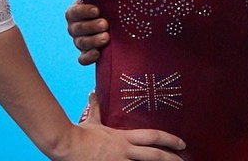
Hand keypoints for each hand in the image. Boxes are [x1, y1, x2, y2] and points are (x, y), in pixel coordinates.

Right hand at [53, 92, 185, 159]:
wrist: (65, 145)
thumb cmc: (79, 134)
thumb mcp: (91, 121)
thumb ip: (96, 108)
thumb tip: (93, 93)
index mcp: (124, 138)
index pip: (153, 136)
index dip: (170, 139)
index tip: (182, 143)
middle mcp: (125, 151)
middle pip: (154, 155)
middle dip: (171, 158)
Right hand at [64, 3, 108, 65]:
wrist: (121, 20)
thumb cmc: (109, 2)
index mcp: (77, 11)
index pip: (73, 13)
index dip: (83, 11)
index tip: (97, 9)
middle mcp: (76, 27)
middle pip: (76, 29)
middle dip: (90, 27)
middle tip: (105, 24)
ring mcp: (82, 41)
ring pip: (80, 44)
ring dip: (92, 42)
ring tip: (106, 38)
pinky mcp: (89, 53)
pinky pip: (82, 59)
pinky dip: (88, 57)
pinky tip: (98, 54)